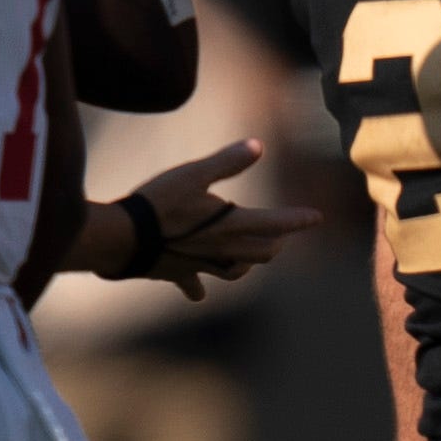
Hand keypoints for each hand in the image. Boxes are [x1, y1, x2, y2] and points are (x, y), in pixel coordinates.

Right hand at [112, 139, 321, 300]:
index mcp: (231, 225)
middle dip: (276, 243)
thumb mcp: (193, 174)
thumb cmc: (159, 203)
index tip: (317, 218)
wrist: (122, 239)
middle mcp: (222, 250)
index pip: (275, 223)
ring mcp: (202, 266)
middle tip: (282, 236)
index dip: (298, 219)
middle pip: (262, 253)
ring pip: (236, 272)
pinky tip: (199, 295)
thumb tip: (258, 145)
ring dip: (247, 264)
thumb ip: (227, 161)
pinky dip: (199, 288)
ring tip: (250, 257)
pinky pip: (193, 285)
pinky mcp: (180, 274)